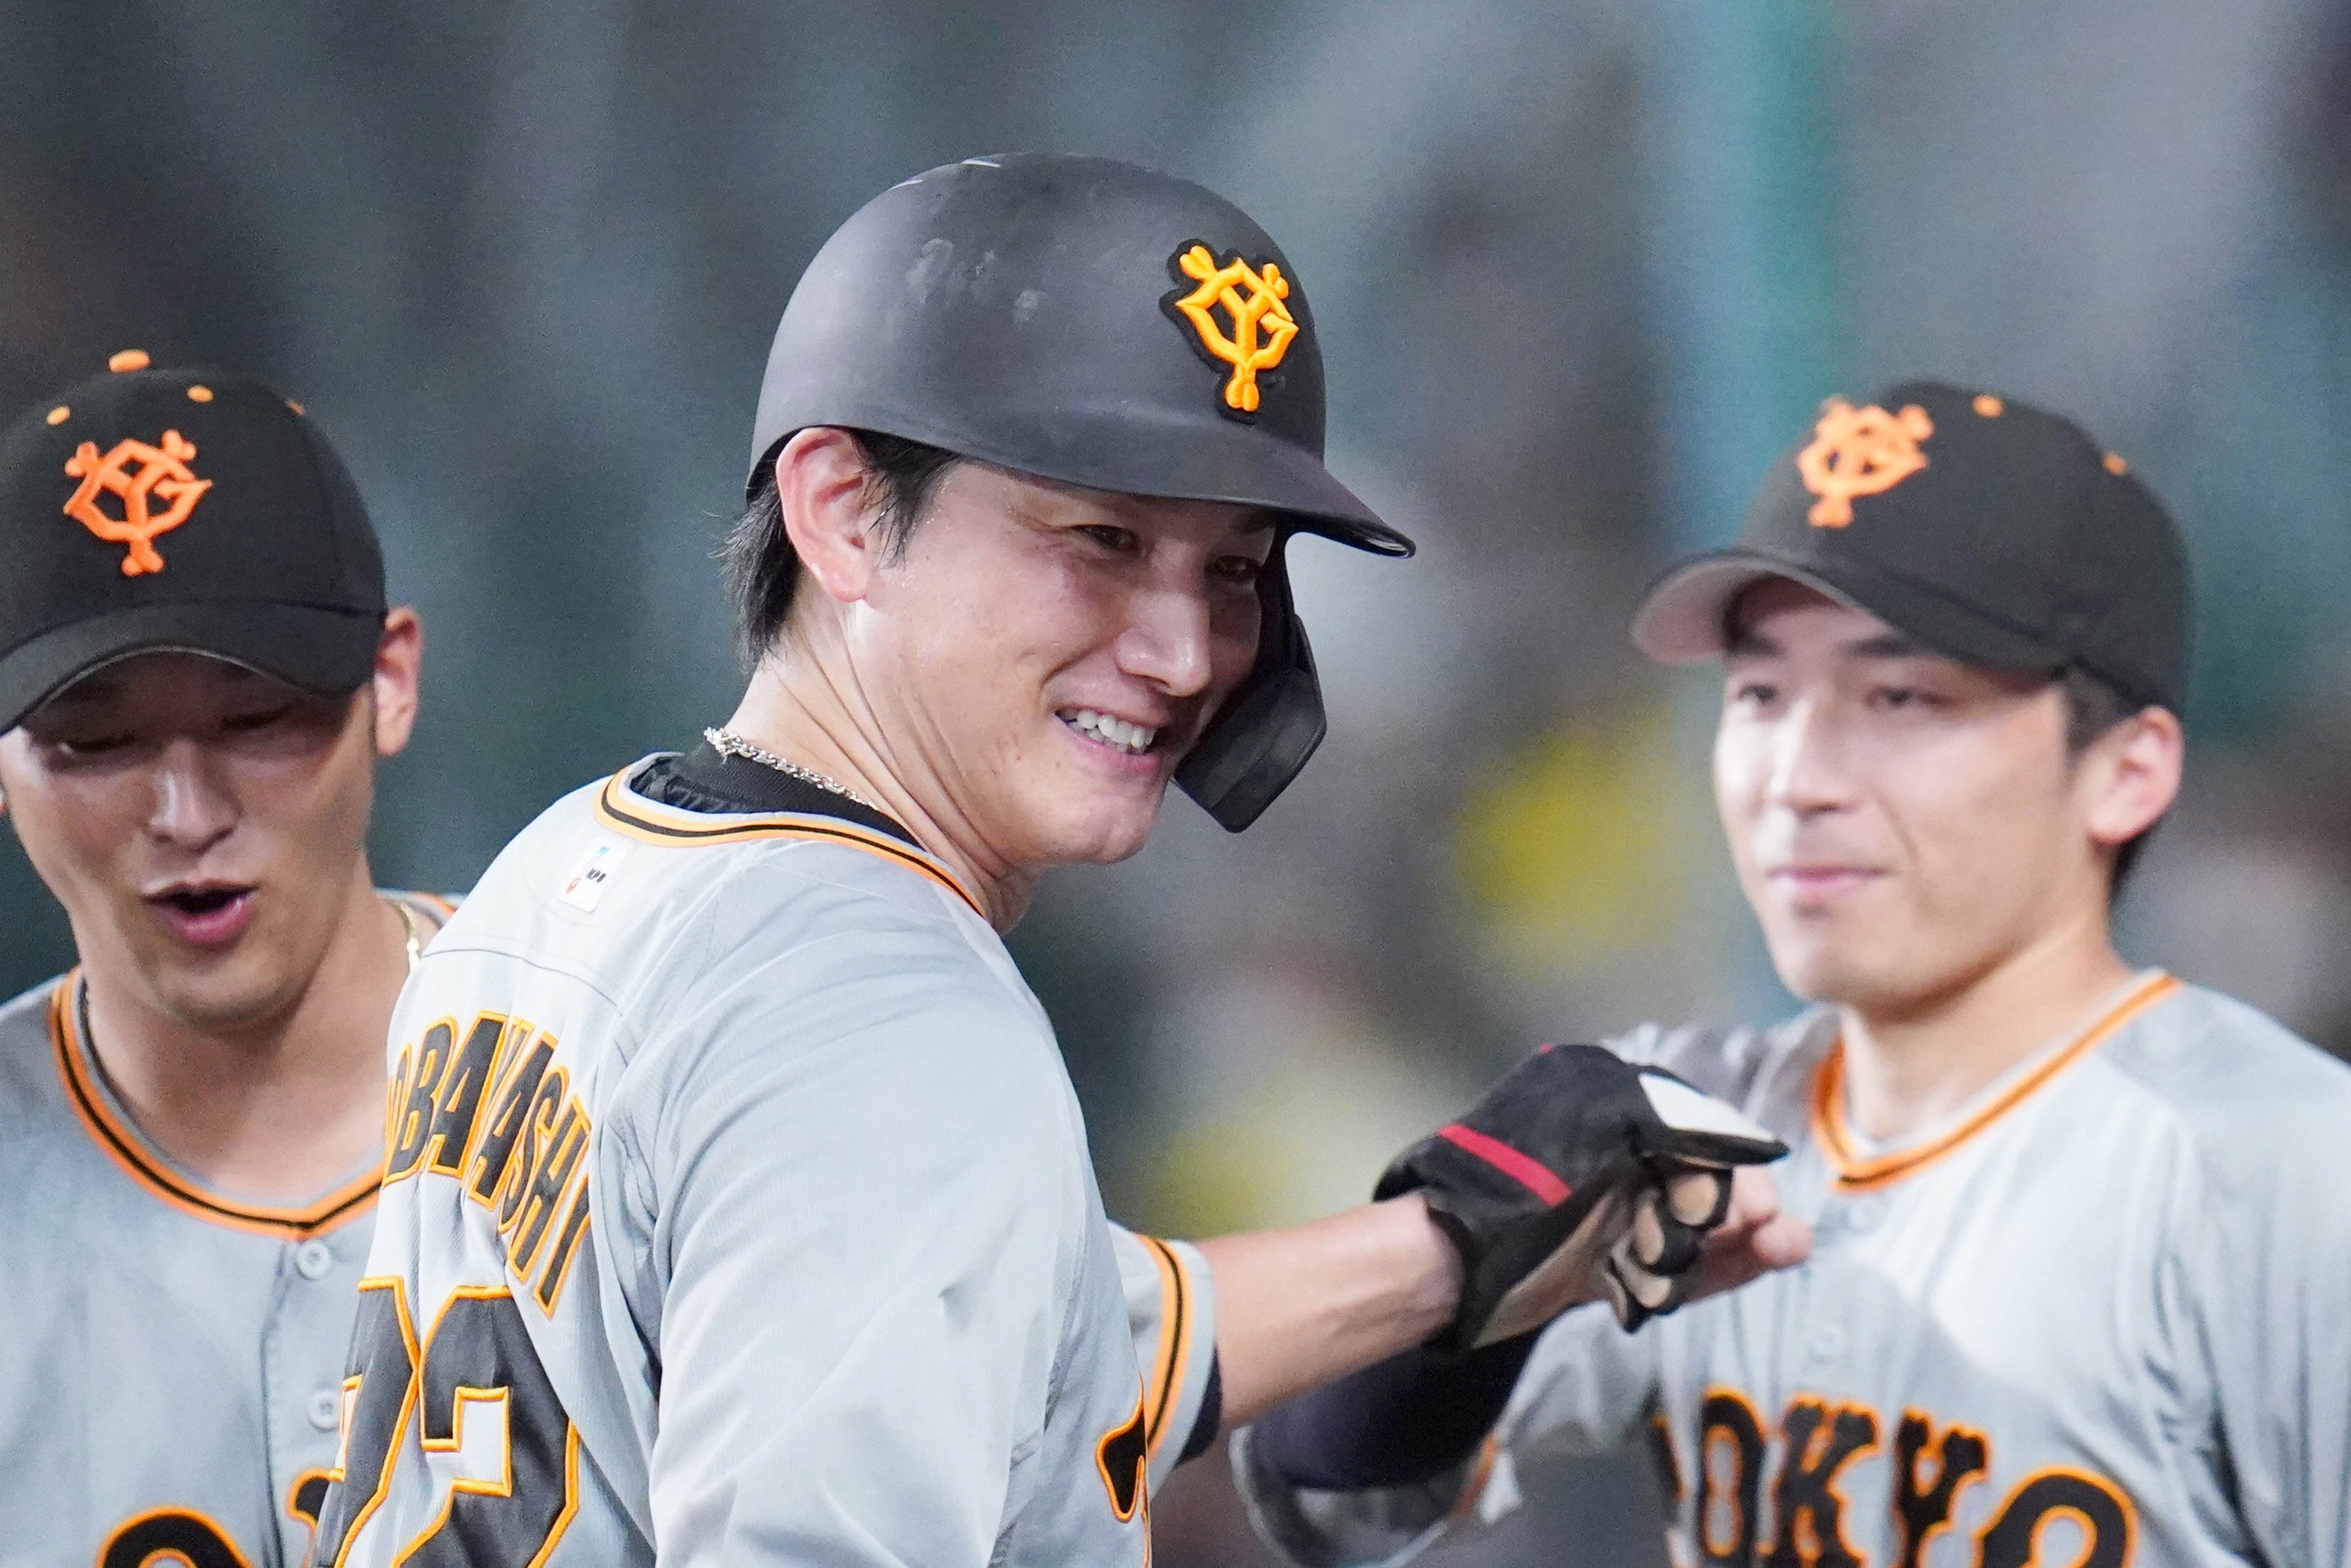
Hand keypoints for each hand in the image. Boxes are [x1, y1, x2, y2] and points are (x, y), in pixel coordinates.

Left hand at [1376, 1045, 1788, 1351]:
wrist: (1448, 1260)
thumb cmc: (1516, 1183)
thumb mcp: (1596, 1124)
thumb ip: (1673, 1121)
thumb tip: (1744, 1137)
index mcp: (1611, 1106)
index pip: (1701, 1134)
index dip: (1736, 1174)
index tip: (1756, 1213)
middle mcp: (1613, 1155)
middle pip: (1705, 1186)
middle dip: (1735, 1216)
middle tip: (1765, 1240)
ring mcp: (1606, 1213)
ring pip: (1692, 1233)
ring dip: (1719, 1252)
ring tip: (1743, 1260)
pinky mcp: (1597, 1266)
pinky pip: (1666, 1272)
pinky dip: (1691, 1280)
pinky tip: (1711, 1280)